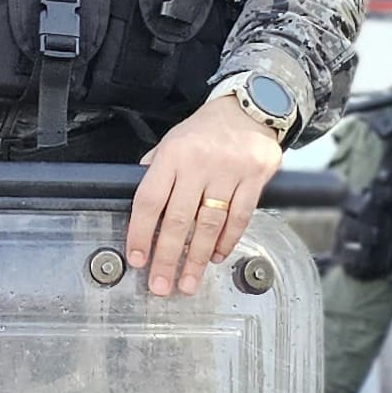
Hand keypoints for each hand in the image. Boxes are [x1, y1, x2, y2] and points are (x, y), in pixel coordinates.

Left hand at [130, 95, 286, 296]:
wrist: (250, 107)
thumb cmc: (206, 129)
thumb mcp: (173, 140)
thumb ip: (156, 171)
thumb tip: (141, 206)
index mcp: (172, 155)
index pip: (149, 200)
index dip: (140, 233)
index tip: (137, 260)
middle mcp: (199, 164)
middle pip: (178, 219)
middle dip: (167, 258)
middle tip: (161, 285)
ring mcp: (228, 171)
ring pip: (209, 224)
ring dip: (197, 258)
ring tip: (189, 281)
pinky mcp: (254, 178)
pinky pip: (239, 217)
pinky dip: (227, 241)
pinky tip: (216, 256)